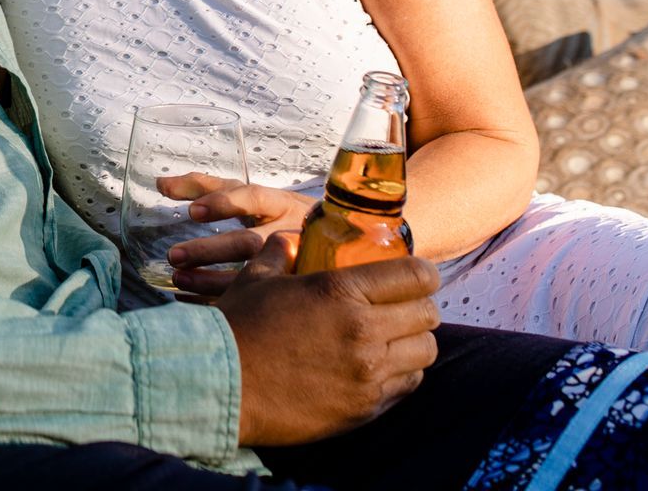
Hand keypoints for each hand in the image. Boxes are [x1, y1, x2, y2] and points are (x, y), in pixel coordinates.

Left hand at [157, 174, 314, 295]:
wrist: (343, 248)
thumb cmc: (281, 216)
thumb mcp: (253, 197)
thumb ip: (207, 187)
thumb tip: (160, 184)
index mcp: (281, 203)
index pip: (253, 197)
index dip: (224, 203)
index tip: (193, 211)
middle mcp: (290, 233)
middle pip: (250, 242)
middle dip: (211, 250)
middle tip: (174, 256)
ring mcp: (294, 266)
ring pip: (252, 276)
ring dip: (211, 281)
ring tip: (178, 279)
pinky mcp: (291, 293)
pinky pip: (252, 300)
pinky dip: (217, 300)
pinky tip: (188, 300)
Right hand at [218, 233, 439, 446]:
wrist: (219, 386)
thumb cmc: (236, 327)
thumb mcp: (255, 278)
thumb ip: (280, 253)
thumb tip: (290, 239)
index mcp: (340, 290)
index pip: (416, 276)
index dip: (421, 273)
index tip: (413, 276)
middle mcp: (363, 331)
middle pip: (429, 314)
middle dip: (418, 306)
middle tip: (400, 306)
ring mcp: (367, 373)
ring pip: (425, 352)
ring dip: (413, 342)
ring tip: (392, 339)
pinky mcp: (364, 407)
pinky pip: (407, 386)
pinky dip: (400, 373)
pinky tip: (376, 367)